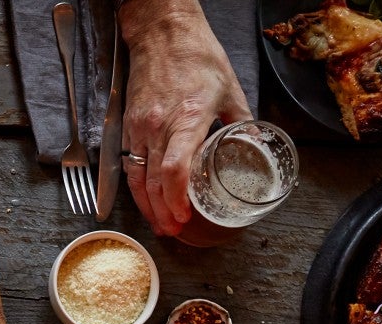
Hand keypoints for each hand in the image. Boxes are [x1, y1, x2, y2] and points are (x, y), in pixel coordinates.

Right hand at [119, 0, 249, 236]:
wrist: (162, 35)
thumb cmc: (195, 57)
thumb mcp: (229, 88)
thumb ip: (241, 121)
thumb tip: (252, 146)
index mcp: (187, 118)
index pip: (174, 168)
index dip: (177, 198)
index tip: (183, 215)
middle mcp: (158, 127)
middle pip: (153, 182)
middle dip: (162, 211)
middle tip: (173, 230)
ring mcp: (139, 128)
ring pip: (137, 177)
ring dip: (147, 205)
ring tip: (160, 223)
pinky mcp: (129, 126)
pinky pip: (130, 163)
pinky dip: (137, 186)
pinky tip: (146, 199)